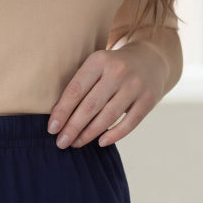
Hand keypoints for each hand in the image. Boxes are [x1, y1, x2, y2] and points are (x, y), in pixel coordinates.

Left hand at [47, 40, 174, 148]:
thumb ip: (80, 84)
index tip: (52, 129)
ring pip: (108, 117)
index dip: (62, 112)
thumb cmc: (112, 68)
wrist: (150, 59)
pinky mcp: (149, 99)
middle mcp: (118, 71)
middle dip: (73, 127)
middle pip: (90, 106)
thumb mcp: (96, 65)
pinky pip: (129, 123)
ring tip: (76, 144)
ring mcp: (135, 86)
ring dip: (89, 134)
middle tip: (61, 142)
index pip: (75, 90)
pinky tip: (100, 142)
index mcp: (99, 60)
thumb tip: (58, 118)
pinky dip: (114, 135)